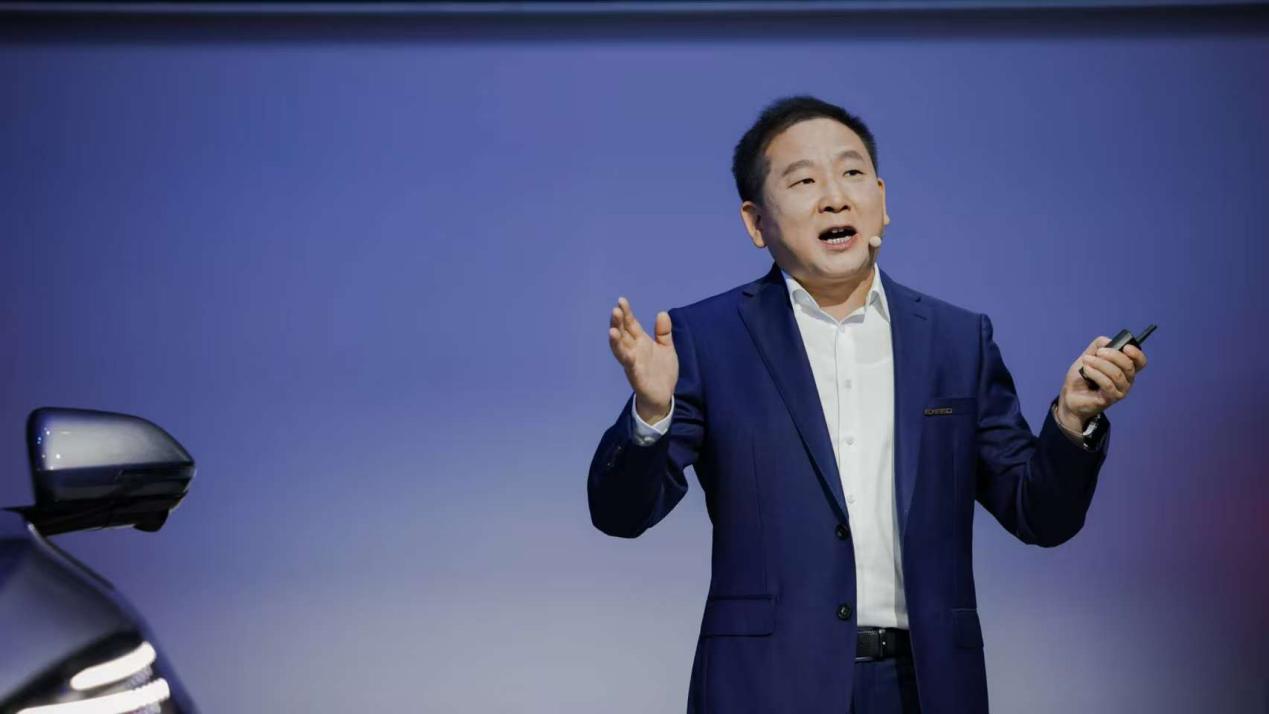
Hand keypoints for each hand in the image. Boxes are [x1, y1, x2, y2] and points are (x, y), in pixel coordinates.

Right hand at [609, 297, 677, 422]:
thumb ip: (663, 332)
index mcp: (640, 342)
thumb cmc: (662, 371)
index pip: (630, 324)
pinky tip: (627, 354)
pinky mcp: (637, 376)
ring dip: (616, 341)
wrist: (663, 396)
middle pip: (623, 334)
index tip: (621, 300)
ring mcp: (633, 363)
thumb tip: (662, 313)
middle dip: (618, 323)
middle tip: (615, 310)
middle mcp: (633, 350)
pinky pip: (631, 367)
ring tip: (612, 330)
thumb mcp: (666, 348)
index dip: (626, 313)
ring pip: (621, 350)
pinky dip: (628, 360)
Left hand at [1056, 336, 1148, 430]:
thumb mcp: (1089, 356)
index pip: (1140, 362)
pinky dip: (1095, 374)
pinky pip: (1107, 384)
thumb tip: (1109, 341)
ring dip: (1100, 364)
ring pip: (1116, 374)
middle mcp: (1127, 380)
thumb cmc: (1082, 376)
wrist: (1071, 394)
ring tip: (1086, 361)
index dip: (1136, 354)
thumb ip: (1099, 346)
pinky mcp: (1111, 398)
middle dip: (1113, 355)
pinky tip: (1086, 370)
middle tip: (1097, 353)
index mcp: (1126, 369)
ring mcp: (1121, 390)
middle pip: (1128, 365)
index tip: (1125, 347)